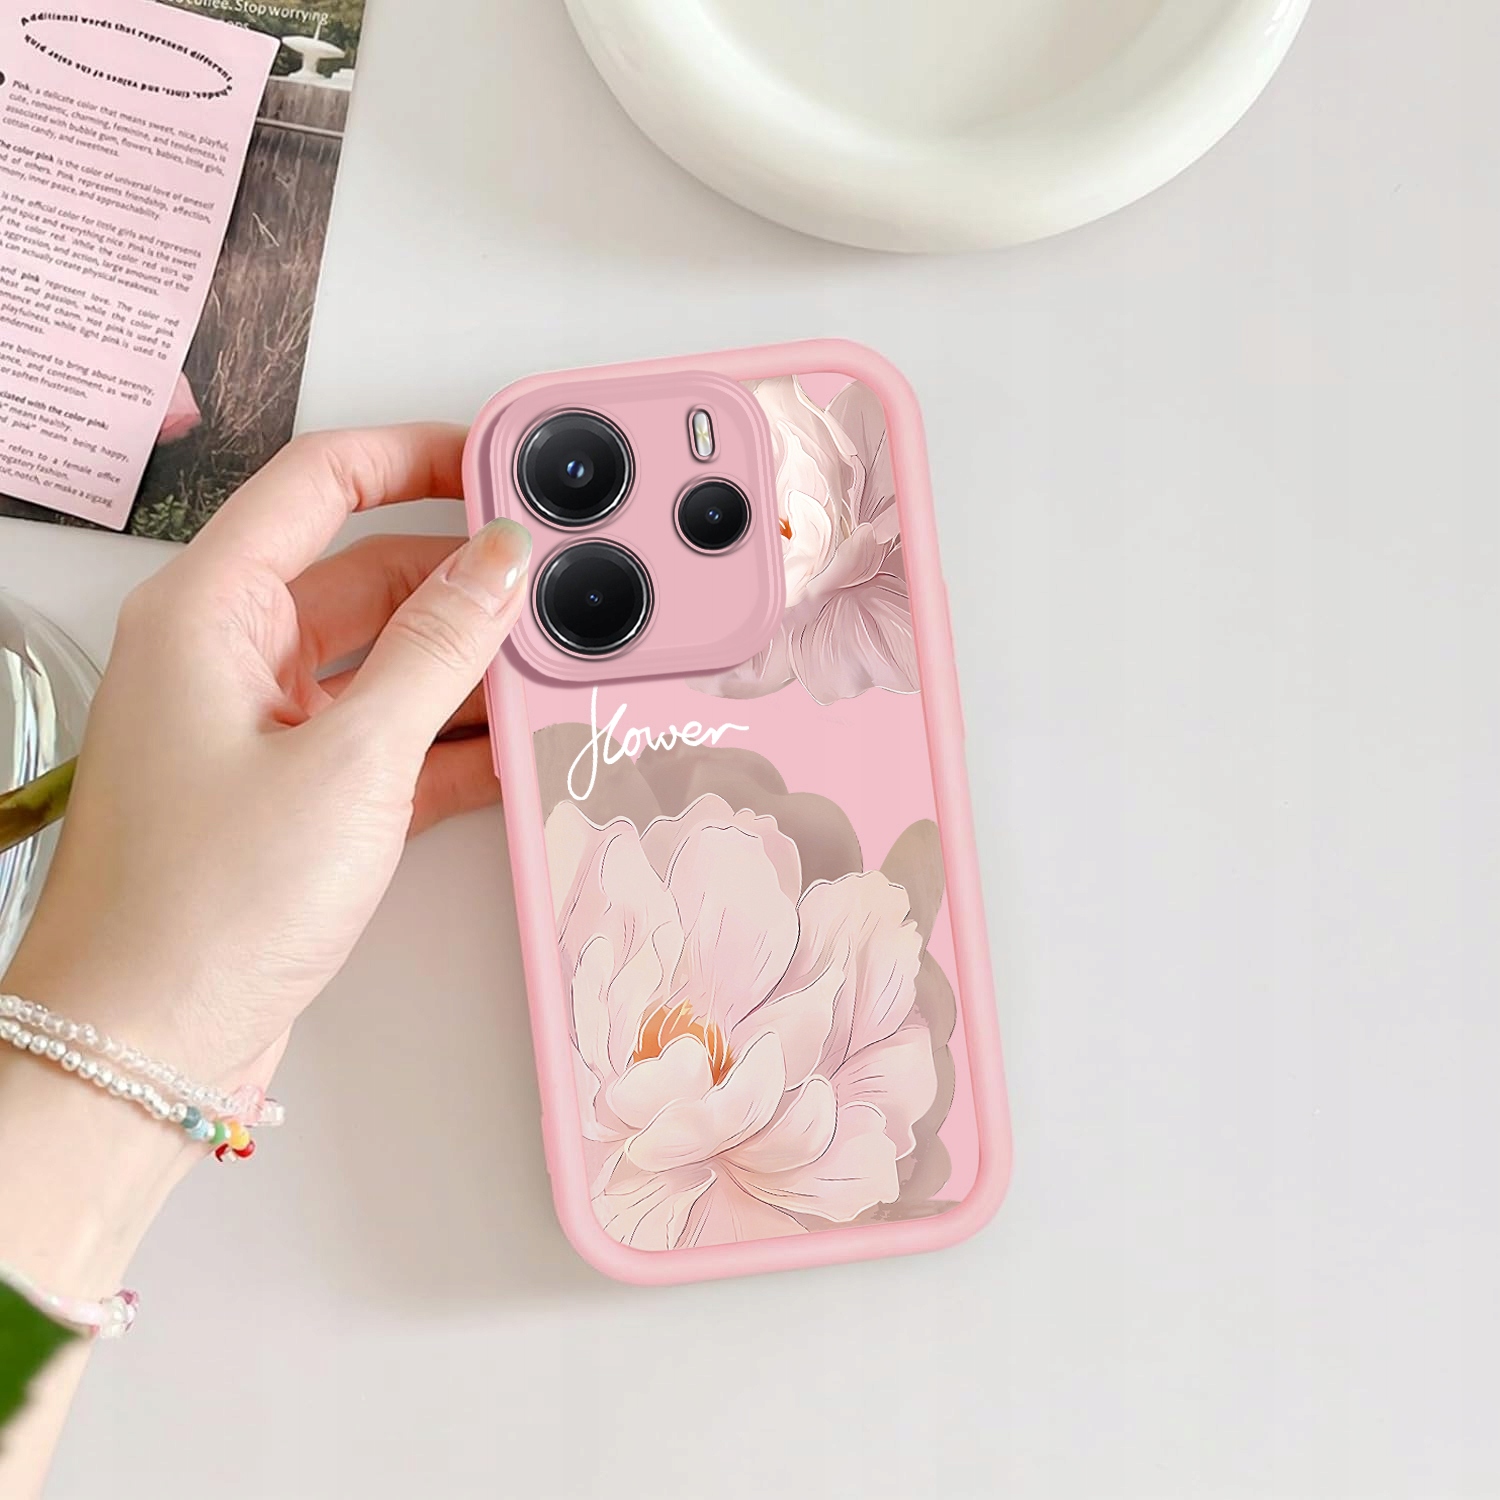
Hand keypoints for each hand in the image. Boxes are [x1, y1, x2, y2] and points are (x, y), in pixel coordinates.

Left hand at [3, 423, 531, 1089]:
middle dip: (463, 578)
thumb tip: (501, 561)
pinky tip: (515, 748)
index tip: (502, 466)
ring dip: (466, 665)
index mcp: (210, 612)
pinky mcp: (294, 794)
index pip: (321, 483)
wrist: (145, 1049)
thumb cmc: (205, 907)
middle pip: (367, 573)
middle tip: (555, 586)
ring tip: (551, 668)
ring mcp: (262, 728)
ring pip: (385, 660)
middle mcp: (229, 657)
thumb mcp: (351, 760)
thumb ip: (439, 649)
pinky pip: (387, 735)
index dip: (417, 458)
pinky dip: (450, 738)